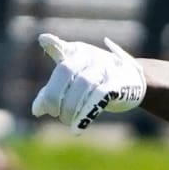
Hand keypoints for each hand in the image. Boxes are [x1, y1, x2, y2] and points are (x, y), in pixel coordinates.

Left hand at [31, 33, 145, 132]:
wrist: (132, 81)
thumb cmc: (96, 80)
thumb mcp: (73, 81)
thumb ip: (52, 92)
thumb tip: (36, 111)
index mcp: (76, 52)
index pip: (61, 48)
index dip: (54, 45)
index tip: (44, 40)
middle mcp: (90, 56)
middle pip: (66, 70)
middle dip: (53, 95)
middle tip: (52, 112)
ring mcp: (105, 68)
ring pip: (83, 85)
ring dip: (70, 107)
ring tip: (66, 120)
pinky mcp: (117, 84)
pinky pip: (99, 97)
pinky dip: (85, 115)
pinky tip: (76, 130)